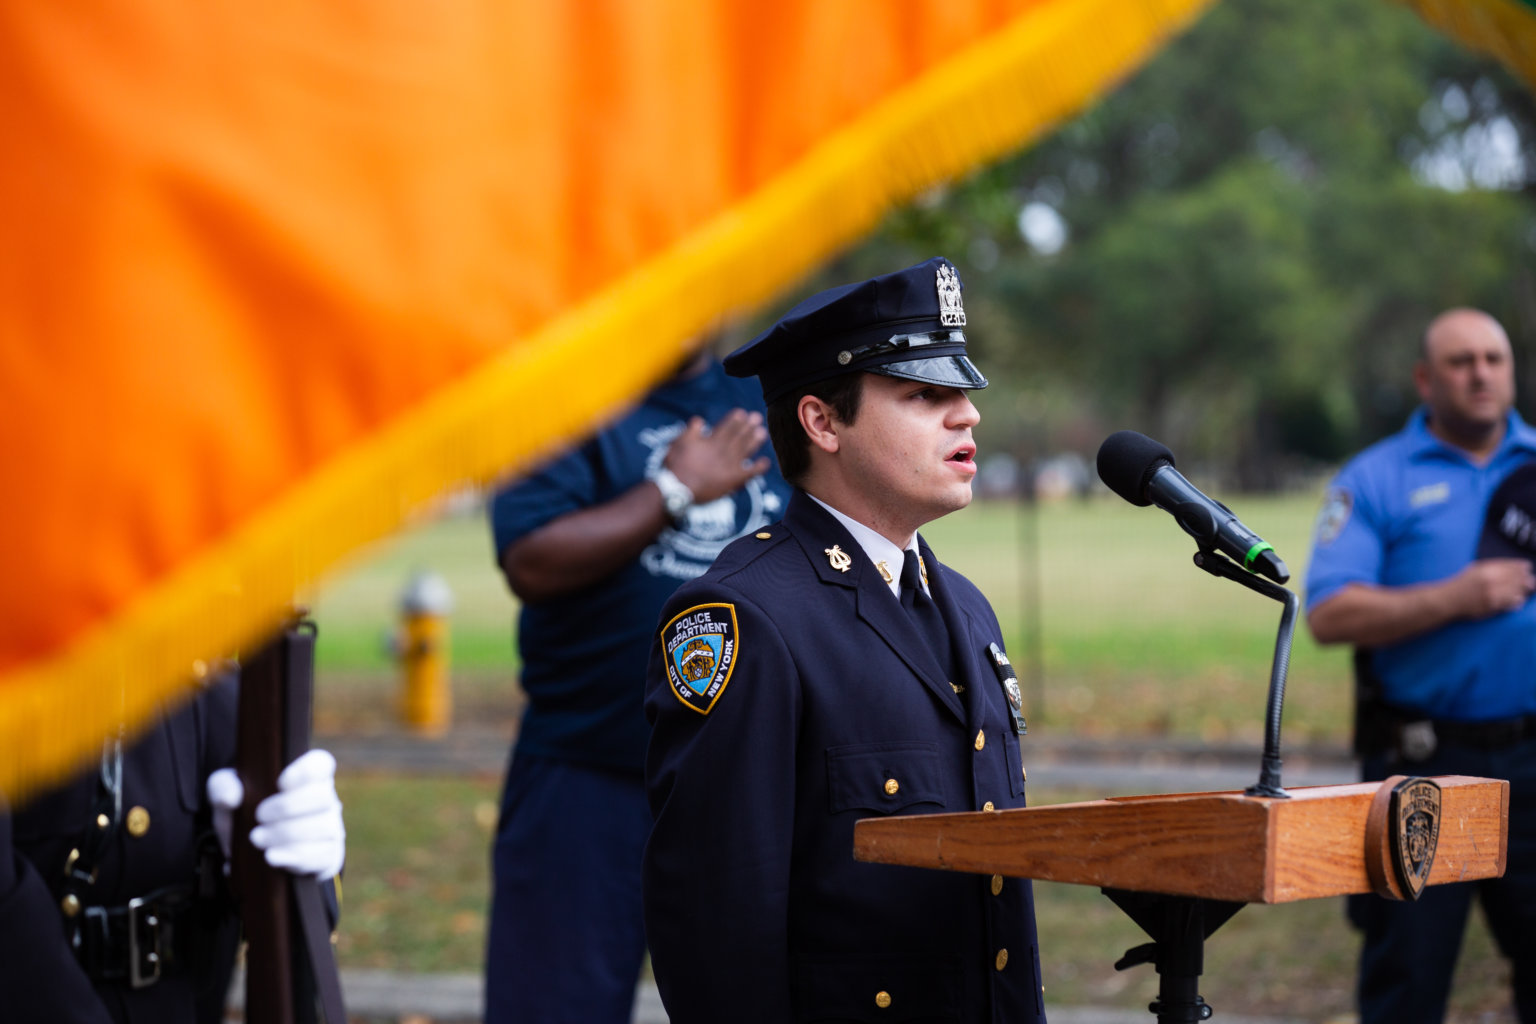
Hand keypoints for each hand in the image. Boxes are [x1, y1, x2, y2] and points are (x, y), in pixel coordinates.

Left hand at [206, 749, 345, 879]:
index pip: (321, 763)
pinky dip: (294, 857)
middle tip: (258, 816)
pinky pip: (320, 856)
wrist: (249, 853)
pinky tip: (270, 857)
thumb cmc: (244, 813)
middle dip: (287, 808)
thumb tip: (231, 796)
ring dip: (286, 834)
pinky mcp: (328, 856)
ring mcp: (331, 829)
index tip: (279, 783)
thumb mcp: (226, 795)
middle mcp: (326, 799)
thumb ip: (222, 786)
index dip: (306, 771)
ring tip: (257, 839)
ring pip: (322, 828)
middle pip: (322, 797)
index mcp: (307, 776)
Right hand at [664, 409, 770, 503]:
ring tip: (762, 432)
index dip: (735, 420)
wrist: (680, 489)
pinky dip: (759, 467)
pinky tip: (766, 462)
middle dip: (748, 426)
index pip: (726, 427)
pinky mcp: (734, 479)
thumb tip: (699, 420)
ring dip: (755, 441)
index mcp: (711, 442)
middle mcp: (723, 451)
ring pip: (746, 450)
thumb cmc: (677, 466)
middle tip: (757, 418)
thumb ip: (691, 431)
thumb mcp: (679, 443)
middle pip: (738, 436)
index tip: (742, 413)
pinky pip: (750, 472)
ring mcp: (730, 465)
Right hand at [1452, 558, 1535, 618]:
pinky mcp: (1492, 607)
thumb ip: (1497, 566)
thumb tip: (1522, 566)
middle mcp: (1491, 580)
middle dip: (1527, 579)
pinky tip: (1518, 600)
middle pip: (1518, 578)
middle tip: (1529, 581)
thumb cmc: (1464, 583)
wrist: (1449, 599)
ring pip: (1518, 591)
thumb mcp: (1477, 568)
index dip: (1523, 567)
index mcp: (1487, 569)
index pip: (1514, 566)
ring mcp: (1492, 594)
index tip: (1527, 568)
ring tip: (1525, 590)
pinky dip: (1517, 601)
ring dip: (1523, 591)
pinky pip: (1511, 603)